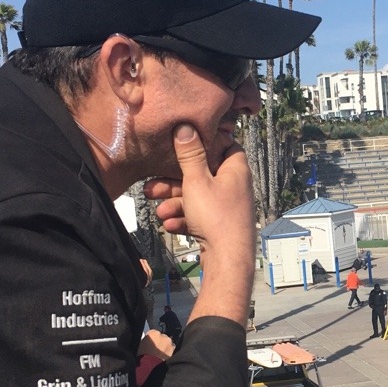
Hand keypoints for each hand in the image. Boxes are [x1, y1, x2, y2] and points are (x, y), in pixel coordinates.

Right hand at [137, 329, 173, 360]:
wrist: (149, 365)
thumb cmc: (142, 355)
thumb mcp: (140, 344)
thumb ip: (146, 340)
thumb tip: (148, 341)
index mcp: (153, 332)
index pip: (153, 332)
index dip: (151, 338)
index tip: (150, 342)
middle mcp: (162, 335)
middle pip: (161, 336)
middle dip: (159, 341)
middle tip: (155, 348)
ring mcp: (168, 341)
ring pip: (167, 341)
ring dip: (165, 345)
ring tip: (160, 352)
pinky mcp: (173, 348)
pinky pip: (172, 347)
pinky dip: (169, 349)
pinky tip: (164, 354)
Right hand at [144, 125, 254, 324]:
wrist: (227, 260)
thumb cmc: (216, 217)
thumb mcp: (196, 180)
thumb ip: (190, 154)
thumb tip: (186, 126)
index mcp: (235, 169)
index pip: (225, 145)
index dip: (205, 144)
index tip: (184, 145)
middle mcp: (234, 186)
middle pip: (202, 175)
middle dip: (175, 182)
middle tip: (152, 186)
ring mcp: (228, 207)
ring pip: (198, 197)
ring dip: (176, 203)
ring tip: (159, 211)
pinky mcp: (221, 225)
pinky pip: (200, 216)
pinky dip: (185, 219)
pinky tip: (171, 225)